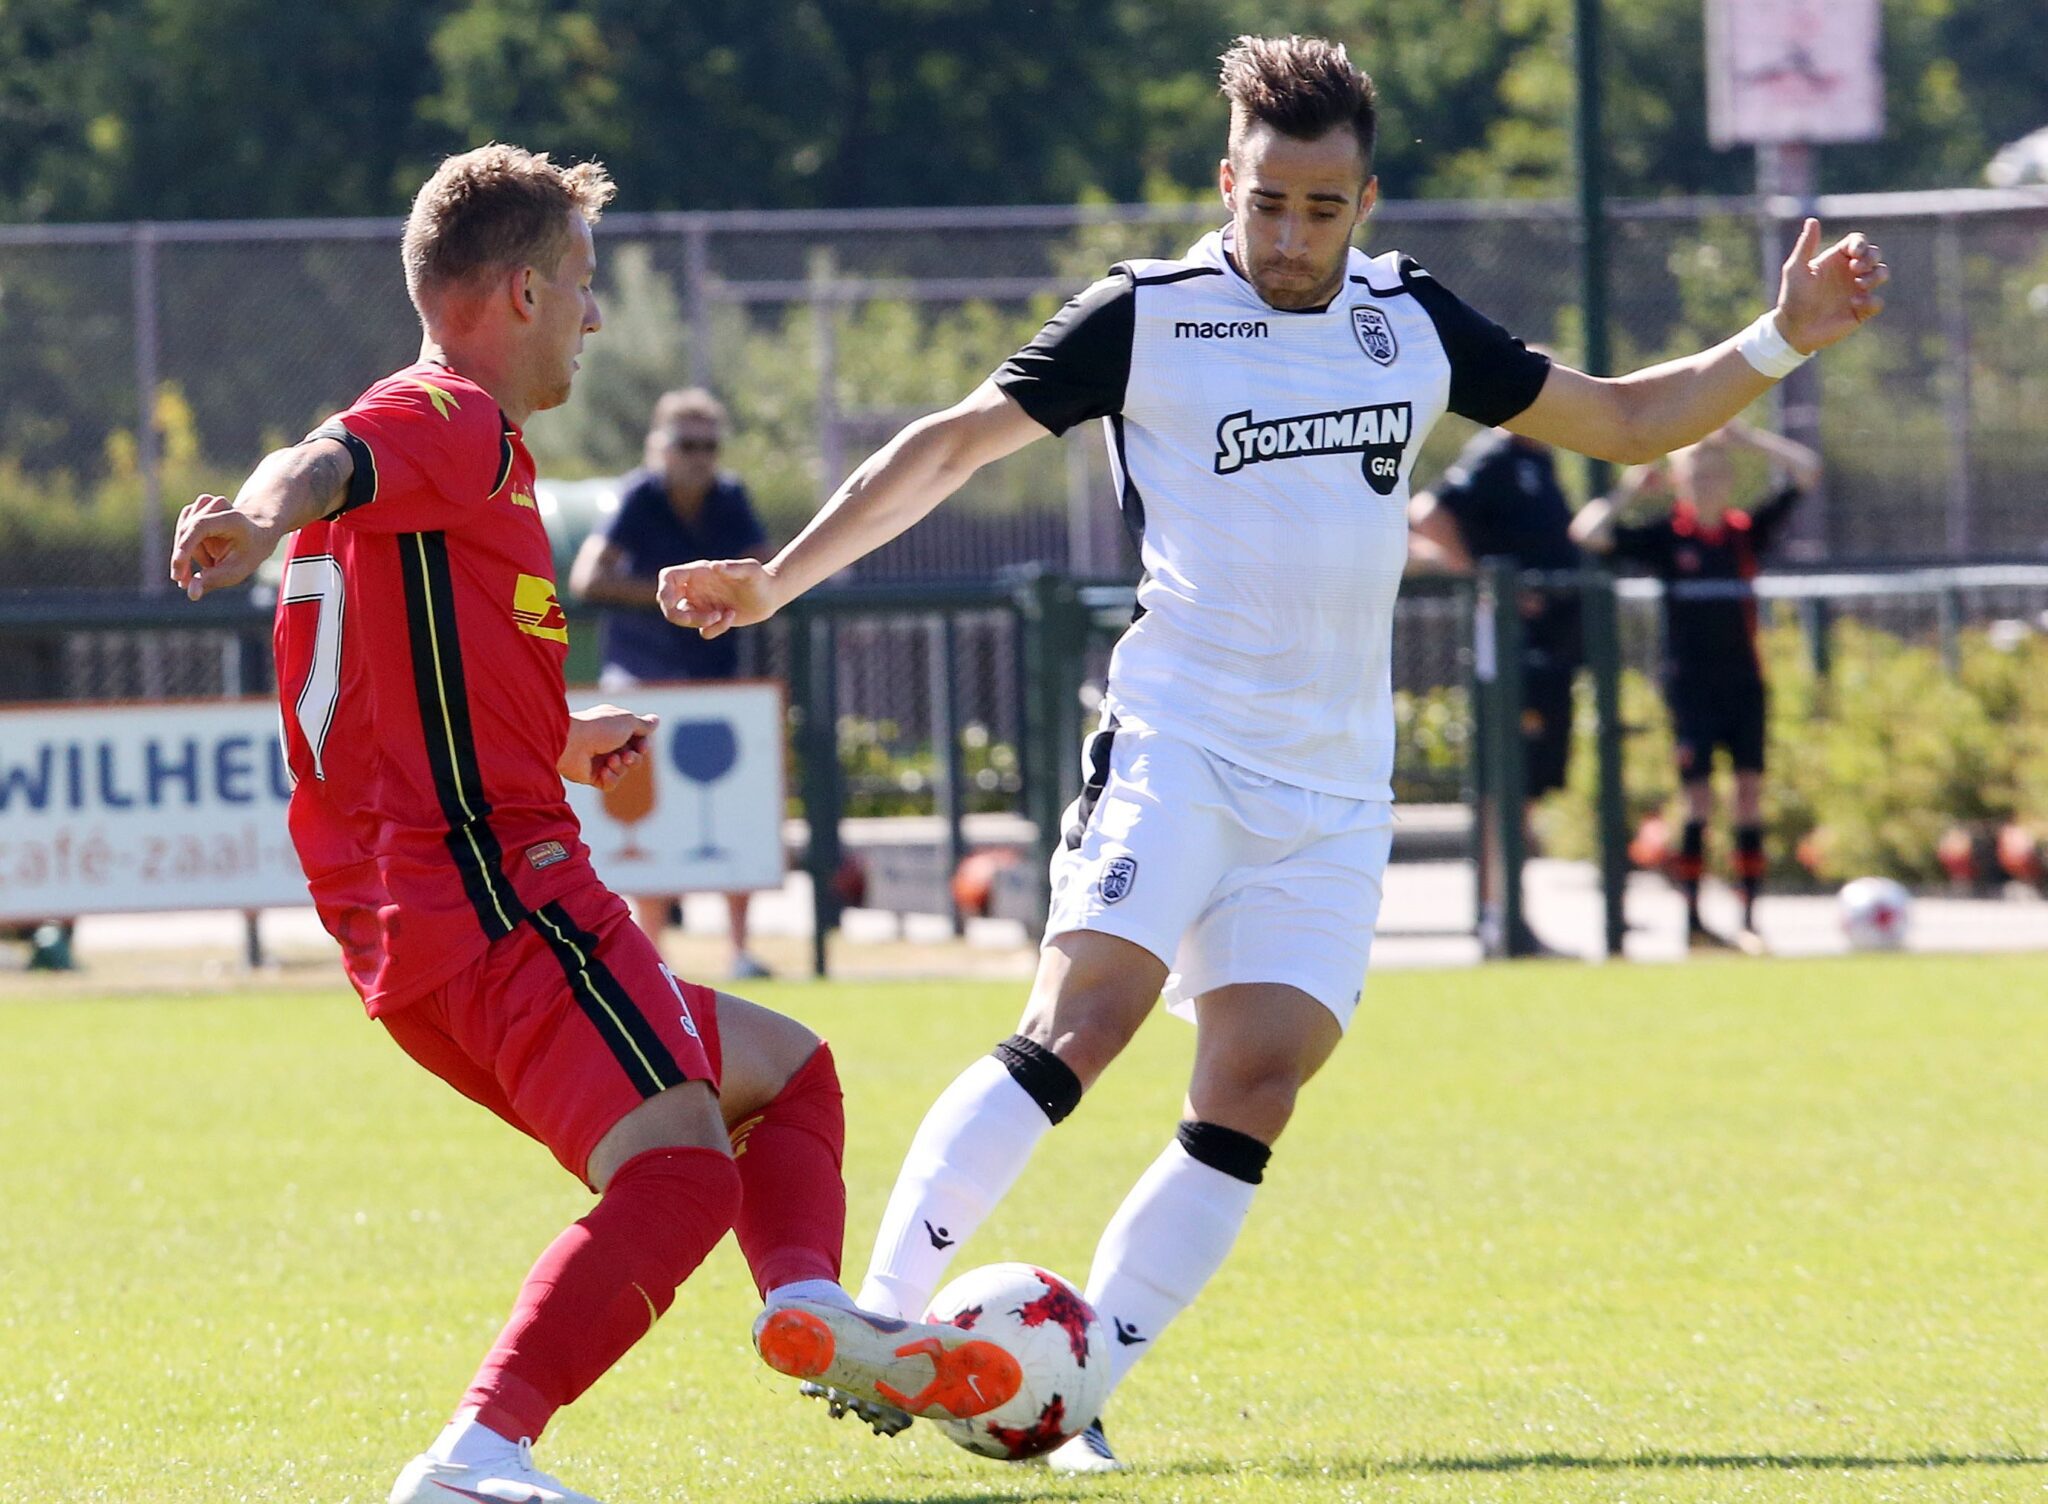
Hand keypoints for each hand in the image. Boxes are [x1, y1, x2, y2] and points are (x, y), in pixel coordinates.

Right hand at [170, 494, 277, 599]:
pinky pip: (182, 533)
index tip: (177, 572)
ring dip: (192, 555)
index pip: (199, 527)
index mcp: (232, 518)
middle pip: (187, 533)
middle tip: (184, 584)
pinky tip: (206, 559)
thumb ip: (214, 580)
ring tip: (212, 565)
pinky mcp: (194, 511)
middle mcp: (216, 505)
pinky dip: (189, 548)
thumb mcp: (238, 569)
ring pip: (183, 534)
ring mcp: (203, 505)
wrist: (258, 531)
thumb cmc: (251, 551)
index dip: (185, 548)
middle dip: (184, 560)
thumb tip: (191, 594)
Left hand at [560, 705, 658, 790]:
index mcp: (614, 727)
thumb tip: (656, 720)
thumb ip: (643, 725)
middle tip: (626, 755)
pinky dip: (611, 779)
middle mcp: (607, 743)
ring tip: (610, 761)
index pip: (637, 740)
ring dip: (621, 767)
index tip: (641, 746)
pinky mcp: (591, 776)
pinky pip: (610, 784)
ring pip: (623, 771)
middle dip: (634, 758)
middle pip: (633, 757)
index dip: (643, 745)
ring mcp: (598, 760)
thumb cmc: (600, 728)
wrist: (571, 743)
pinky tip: (604, 771)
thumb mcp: (627, 721)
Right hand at [657, 558, 780, 639]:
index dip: (663, 589)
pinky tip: (730, 616)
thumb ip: (733, 567)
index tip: (670, 601)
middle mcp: (696, 588)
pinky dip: (714, 628)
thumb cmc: (761, 577)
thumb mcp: (750, 570)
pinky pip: (703, 631)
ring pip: (683, 618)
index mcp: (699, 573)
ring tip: (722, 615)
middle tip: (696, 619)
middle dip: (678, 615)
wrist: (772, 594)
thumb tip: (714, 566)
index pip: (669, 578)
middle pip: (668, 602)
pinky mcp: (712, 619)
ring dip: (699, 622)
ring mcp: (702, 604)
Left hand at [1774, 218, 1887, 354]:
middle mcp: (1849, 272)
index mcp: (1836, 259)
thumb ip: (1806, 245)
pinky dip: (1871, 301)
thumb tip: (1813, 220)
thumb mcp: (1796, 269)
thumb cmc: (1792, 297)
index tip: (1854, 253)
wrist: (1793, 329)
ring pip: (1881, 274)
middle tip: (1856, 269)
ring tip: (1860, 284)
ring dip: (1876, 276)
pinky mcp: (1860, 311)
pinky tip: (1854, 304)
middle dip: (1871, 257)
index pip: (1858, 242)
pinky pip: (1877, 302)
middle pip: (1874, 254)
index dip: (1861, 243)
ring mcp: (1857, 291)